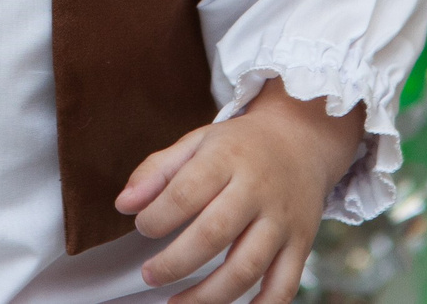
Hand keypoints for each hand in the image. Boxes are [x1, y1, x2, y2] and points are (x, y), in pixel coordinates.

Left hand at [118, 81, 366, 303]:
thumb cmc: (240, 146)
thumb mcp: (197, 142)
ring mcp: (282, 220)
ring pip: (246, 267)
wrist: (302, 139)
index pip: (186, 193)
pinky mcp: (301, 244)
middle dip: (175, 262)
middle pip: (214, 234)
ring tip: (177, 303)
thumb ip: (157, 171)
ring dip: (208, 294)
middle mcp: (258, 189)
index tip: (143, 228)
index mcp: (227, 158)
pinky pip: (283, 285)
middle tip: (150, 274)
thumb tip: (123, 204)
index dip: (157, 218)